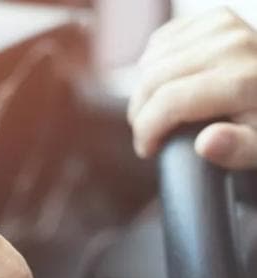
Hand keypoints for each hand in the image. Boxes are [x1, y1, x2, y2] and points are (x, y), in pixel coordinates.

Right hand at [128, 7, 256, 168]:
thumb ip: (238, 150)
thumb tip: (206, 143)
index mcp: (245, 79)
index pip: (170, 101)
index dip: (148, 129)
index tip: (147, 149)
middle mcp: (232, 44)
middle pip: (154, 79)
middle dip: (140, 113)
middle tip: (148, 134)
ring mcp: (222, 26)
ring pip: (150, 61)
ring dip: (143, 92)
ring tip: (156, 112)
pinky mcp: (213, 18)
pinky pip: (159, 43)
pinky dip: (153, 67)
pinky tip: (167, 84)